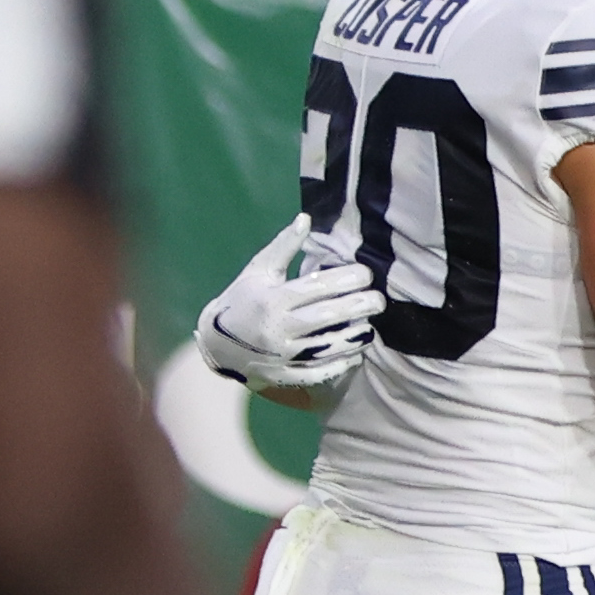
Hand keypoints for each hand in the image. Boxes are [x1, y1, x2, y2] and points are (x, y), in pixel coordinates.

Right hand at [196, 214, 384, 388]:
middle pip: (327, 317)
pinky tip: (356, 355)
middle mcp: (279, 328)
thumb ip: (283, 246)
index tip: (367, 274)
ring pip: (326, 347)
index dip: (346, 279)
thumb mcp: (258, 270)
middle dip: (358, 307)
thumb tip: (305, 219)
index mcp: (274, 299)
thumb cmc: (242, 299)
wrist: (214, 343)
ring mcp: (282, 355)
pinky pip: (317, 373)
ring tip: (372, 328)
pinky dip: (338, 365)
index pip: (317, 287)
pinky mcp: (284, 375)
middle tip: (380, 300)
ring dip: (353, 338)